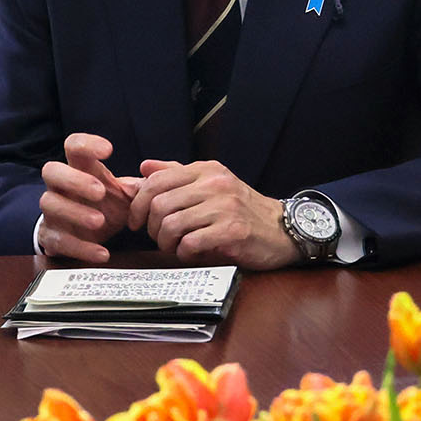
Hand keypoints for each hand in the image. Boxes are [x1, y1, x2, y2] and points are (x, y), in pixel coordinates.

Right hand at [36, 133, 139, 262]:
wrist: (92, 236)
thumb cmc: (109, 207)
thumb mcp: (128, 194)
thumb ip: (147, 184)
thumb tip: (161, 173)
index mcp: (80, 170)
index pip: (73, 145)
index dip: (86, 144)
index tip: (109, 150)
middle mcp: (61, 187)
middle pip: (51, 170)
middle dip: (74, 179)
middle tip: (100, 191)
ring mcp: (53, 212)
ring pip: (49, 204)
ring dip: (75, 212)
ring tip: (100, 222)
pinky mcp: (51, 237)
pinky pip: (58, 240)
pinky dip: (81, 247)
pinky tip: (102, 252)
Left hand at [127, 159, 295, 268]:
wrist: (282, 229)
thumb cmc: (242, 210)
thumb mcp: (211, 184)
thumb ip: (177, 175)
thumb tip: (144, 167)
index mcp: (206, 170)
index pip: (156, 180)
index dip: (139, 203)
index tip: (137, 221)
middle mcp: (214, 183)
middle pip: (160, 204)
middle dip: (152, 227)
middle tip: (159, 238)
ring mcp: (225, 206)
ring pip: (172, 225)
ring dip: (166, 243)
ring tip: (175, 247)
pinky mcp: (232, 231)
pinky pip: (190, 243)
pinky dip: (184, 253)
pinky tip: (191, 253)